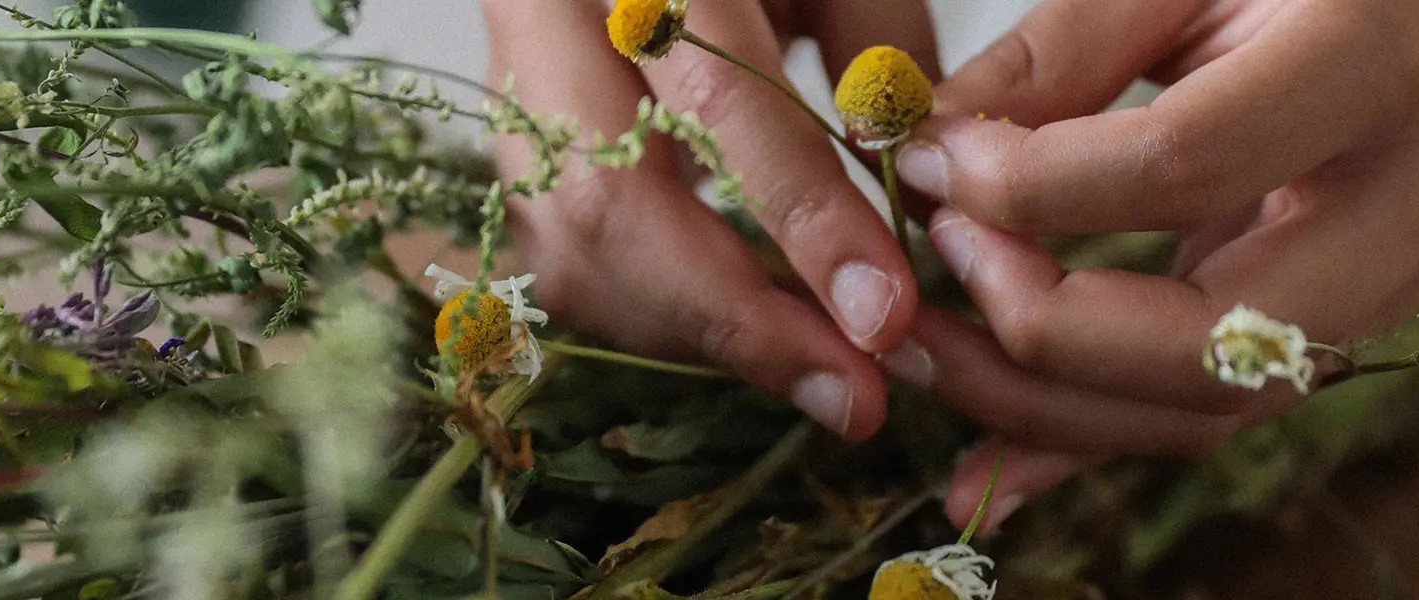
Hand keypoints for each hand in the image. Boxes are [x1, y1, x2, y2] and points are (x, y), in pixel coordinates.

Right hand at [479, 0, 937, 437]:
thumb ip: (882, 61)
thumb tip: (912, 209)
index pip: (717, 101)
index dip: (803, 217)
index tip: (883, 313)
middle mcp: (544, 24)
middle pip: (607, 202)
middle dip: (735, 319)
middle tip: (852, 390)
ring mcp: (506, 97)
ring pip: (571, 254)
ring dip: (699, 336)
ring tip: (819, 372)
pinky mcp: (510, 158)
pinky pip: (566, 267)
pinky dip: (665, 320)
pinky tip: (756, 336)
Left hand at [885, 0, 1418, 527]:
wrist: (1407, 15)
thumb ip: (1056, 52)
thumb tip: (921, 148)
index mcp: (1374, 63)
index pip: (1184, 165)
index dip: (1032, 185)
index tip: (929, 166)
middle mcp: (1410, 200)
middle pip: (1212, 336)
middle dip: (1038, 330)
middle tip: (920, 280)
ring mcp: (1386, 291)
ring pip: (1203, 406)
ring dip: (1038, 405)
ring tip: (918, 359)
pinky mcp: (1329, 342)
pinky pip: (1199, 418)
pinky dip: (1084, 444)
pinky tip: (986, 472)